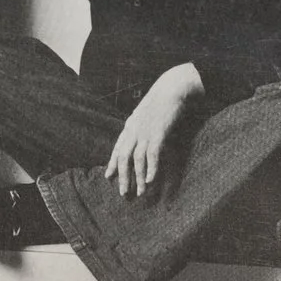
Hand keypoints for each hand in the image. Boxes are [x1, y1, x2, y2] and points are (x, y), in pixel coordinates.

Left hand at [106, 66, 202, 196]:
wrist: (172, 88)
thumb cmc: (161, 101)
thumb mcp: (145, 114)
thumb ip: (139, 126)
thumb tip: (139, 139)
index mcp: (130, 126)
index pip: (118, 148)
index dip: (113, 163)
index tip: (108, 177)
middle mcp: (134, 130)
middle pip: (124, 157)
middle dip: (123, 176)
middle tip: (123, 193)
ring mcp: (145, 132)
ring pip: (136, 159)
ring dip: (138, 178)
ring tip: (140, 192)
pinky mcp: (158, 133)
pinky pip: (152, 155)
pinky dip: (151, 168)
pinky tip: (150, 180)